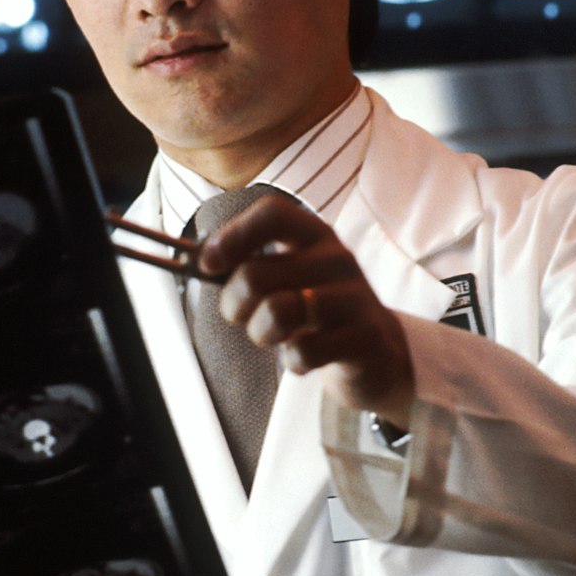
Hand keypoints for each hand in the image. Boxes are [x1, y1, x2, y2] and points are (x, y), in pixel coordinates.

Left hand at [197, 194, 414, 423]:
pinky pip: (304, 352)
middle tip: (243, 316)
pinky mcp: (367, 336)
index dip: (233, 235)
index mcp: (312, 234)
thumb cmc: (313, 309)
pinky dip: (293, 362)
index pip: (272, 214)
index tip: (209, 263)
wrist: (376, 352)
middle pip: (255, 274)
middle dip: (234, 304)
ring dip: (260, 333)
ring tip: (273, 335)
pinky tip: (305, 356)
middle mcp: (337, 257)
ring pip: (277, 313)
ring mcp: (355, 296)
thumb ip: (246, 265)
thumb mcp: (284, 278)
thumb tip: (199, 259)